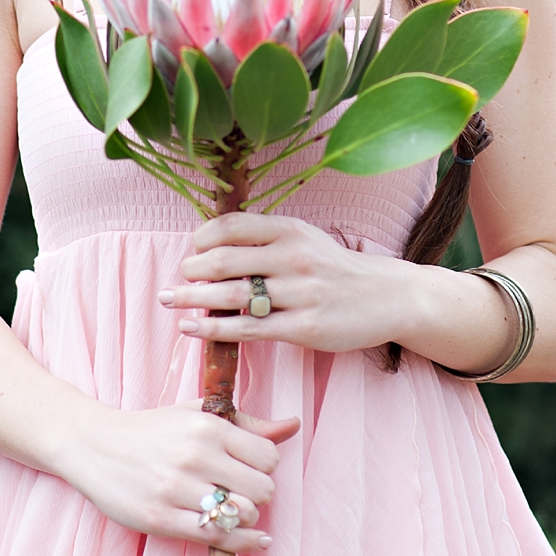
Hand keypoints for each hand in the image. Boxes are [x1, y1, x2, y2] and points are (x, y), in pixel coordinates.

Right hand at [57, 398, 301, 549]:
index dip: (264, 467)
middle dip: (256, 495)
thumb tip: (293, 425)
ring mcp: (176, 489)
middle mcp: (194, 456)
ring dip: (245, 517)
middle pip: (263, 490)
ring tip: (230, 510)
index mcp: (206, 426)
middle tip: (237, 492)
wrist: (92, 445)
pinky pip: (218, 538)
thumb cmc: (151, 430)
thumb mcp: (195, 415)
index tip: (246, 469)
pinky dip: (242, 543)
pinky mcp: (160, 519)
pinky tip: (250, 539)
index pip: (268, 457)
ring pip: (243, 515)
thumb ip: (246, 423)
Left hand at [159, 212, 404, 356]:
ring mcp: (300, 295)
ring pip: (231, 296)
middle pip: (223, 261)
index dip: (202, 238)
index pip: (231, 226)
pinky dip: (212, 329)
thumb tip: (208, 246)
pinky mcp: (304, 329)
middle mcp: (293, 258)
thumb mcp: (303, 239)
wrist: (386, 297)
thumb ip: (263, 238)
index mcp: (290, 230)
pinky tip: (189, 328)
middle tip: (178, 279)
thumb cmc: (333, 268)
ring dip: (191, 298)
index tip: (193, 250)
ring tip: (169, 300)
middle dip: (191, 270)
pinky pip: (247, 329)